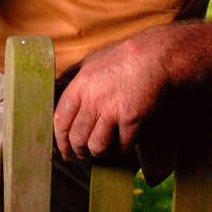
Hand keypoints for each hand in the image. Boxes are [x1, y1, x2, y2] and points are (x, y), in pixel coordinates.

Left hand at [53, 33, 175, 180]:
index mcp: (79, 85)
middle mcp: (92, 99)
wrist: (156, 56)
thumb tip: (55, 86)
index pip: (60, 120)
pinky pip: (122, 145)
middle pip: (77, 138)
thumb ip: (72, 75)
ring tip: (103, 151)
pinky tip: (124, 144)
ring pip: (97, 146)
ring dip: (100, 153)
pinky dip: (123, 148)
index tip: (63, 150)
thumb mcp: (91, 61)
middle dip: (79, 151)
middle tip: (83, 155)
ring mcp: (112, 110)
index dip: (60, 140)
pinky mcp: (132, 118)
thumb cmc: (123, 58)